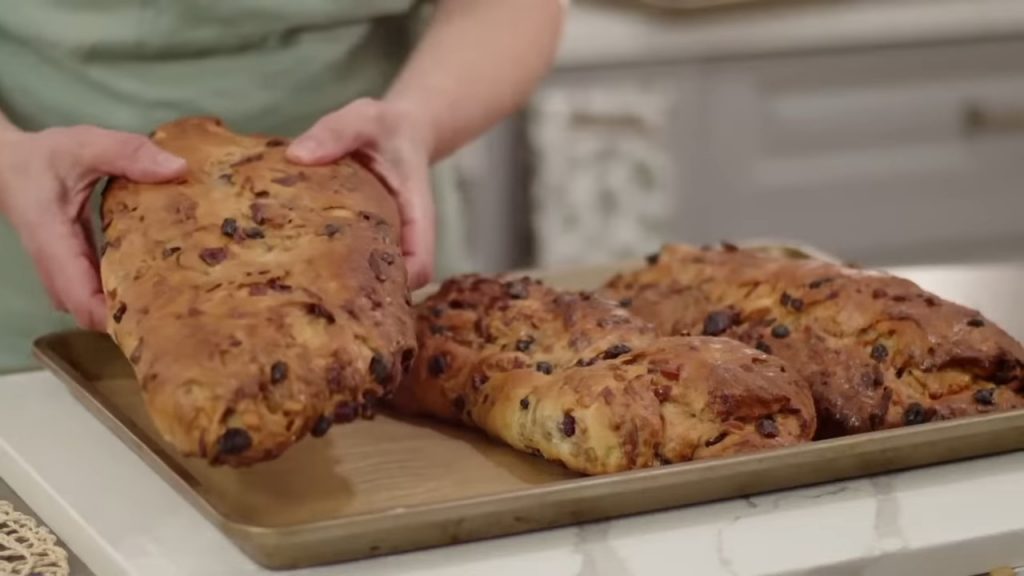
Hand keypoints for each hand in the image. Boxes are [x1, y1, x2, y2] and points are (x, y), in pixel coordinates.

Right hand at [0, 125, 186, 329]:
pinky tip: (156, 282)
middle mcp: (56, 266)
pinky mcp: (72, 264)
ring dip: (125, 308)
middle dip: (128, 319)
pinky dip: (120, 292)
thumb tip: (179, 168)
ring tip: (173, 303)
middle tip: (178, 310)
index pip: (81, 300)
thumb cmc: (43, 156)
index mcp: (54, 242)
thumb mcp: (85, 145)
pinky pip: (94, 291)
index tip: (157, 316)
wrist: (5, 162)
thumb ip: (127, 153)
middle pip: (89, 313)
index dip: (115, 317)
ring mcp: (62, 269)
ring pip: (90, 306)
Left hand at [286, 98, 435, 288]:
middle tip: (319, 302)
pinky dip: (332, 272)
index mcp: (415, 214)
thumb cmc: (386, 127)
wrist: (396, 130)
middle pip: (397, 285)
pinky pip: (353, 266)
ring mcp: (384, 243)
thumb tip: (298, 156)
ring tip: (302, 292)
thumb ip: (336, 133)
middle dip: (367, 299)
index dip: (400, 284)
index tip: (363, 290)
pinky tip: (297, 271)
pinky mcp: (364, 241)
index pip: (421, 264)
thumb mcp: (364, 119)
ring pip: (376, 281)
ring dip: (348, 290)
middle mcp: (403, 237)